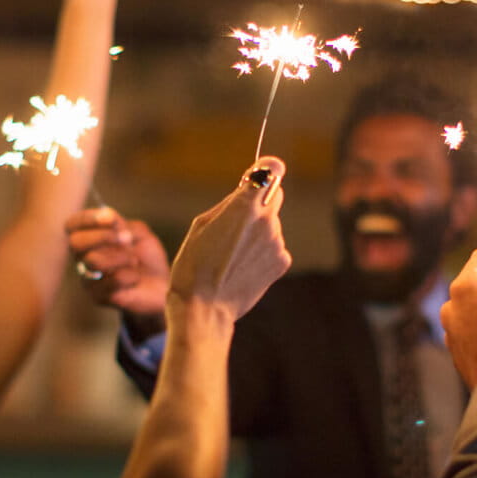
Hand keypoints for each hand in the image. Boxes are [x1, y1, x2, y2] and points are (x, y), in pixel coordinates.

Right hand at [67, 208, 170, 334]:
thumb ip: (122, 224)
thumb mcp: (139, 234)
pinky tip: (136, 278)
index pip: (73, 225)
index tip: (110, 217)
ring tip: (135, 261)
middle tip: (127, 238)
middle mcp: (83, 258)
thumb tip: (107, 216)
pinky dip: (129, 276)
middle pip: (75, 243)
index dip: (88, 219)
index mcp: (89, 240)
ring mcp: (88, 279)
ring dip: (120, 257)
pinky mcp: (99, 297)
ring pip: (94, 261)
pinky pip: (112, 281)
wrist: (161, 287)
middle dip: (102, 236)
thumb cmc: (146, 258)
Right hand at [168, 157, 291, 320]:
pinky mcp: (282, 262)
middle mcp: (267, 221)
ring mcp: (277, 243)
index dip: (268, 169)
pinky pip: (274, 246)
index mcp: (245, 206)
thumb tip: (247, 192)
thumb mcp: (202, 224)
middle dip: (260, 202)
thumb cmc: (194, 265)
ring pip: (272, 225)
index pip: (272, 171)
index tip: (263, 172)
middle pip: (274, 196)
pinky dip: (263, 252)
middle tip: (237, 222)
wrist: (204, 308)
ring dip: (258, 232)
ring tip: (233, 254)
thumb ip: (230, 204)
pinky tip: (243, 266)